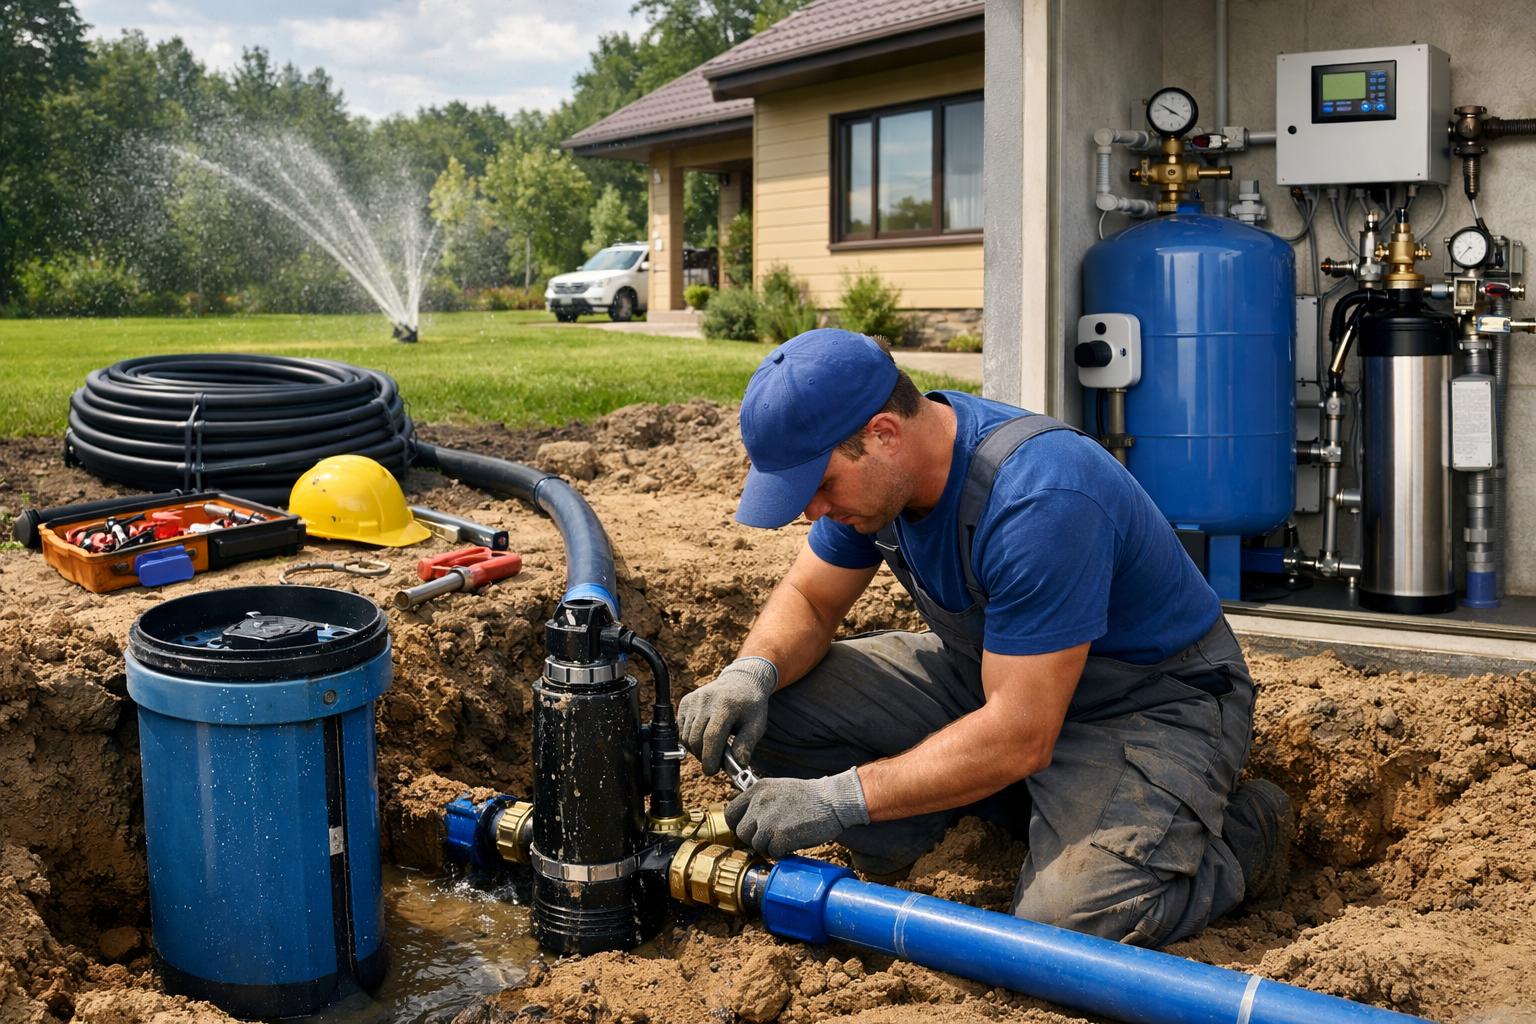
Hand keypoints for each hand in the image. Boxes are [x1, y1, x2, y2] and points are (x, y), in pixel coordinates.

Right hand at [678, 656, 777, 774]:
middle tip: (716, 761)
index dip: (710, 758)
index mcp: (726, 705)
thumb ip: (746, 745)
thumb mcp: (757, 725)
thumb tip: (738, 765)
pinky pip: (681, 729)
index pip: (711, 737)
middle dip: (704, 756)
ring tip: (712, 748)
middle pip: (696, 739)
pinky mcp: (686, 701)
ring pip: (686, 736)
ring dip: (696, 749)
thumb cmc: (750, 706)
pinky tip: (704, 736)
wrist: (741, 682)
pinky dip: (690, 739)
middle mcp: (707, 700)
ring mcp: (694, 700)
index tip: (712, 770)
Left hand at [725, 768, 868, 858]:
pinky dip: (782, 853)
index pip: (731, 813)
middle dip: (755, 839)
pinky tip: (793, 844)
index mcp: (758, 790)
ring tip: (786, 840)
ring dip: (770, 847)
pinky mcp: (780, 836)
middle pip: (742, 832)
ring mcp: (768, 820)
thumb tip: (749, 821)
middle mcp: (759, 803)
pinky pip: (773, 853)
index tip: (750, 832)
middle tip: (772, 839)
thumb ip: (762, 802)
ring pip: (756, 845)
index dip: (739, 826)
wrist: (834, 801)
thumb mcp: (780, 789)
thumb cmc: (811, 798)